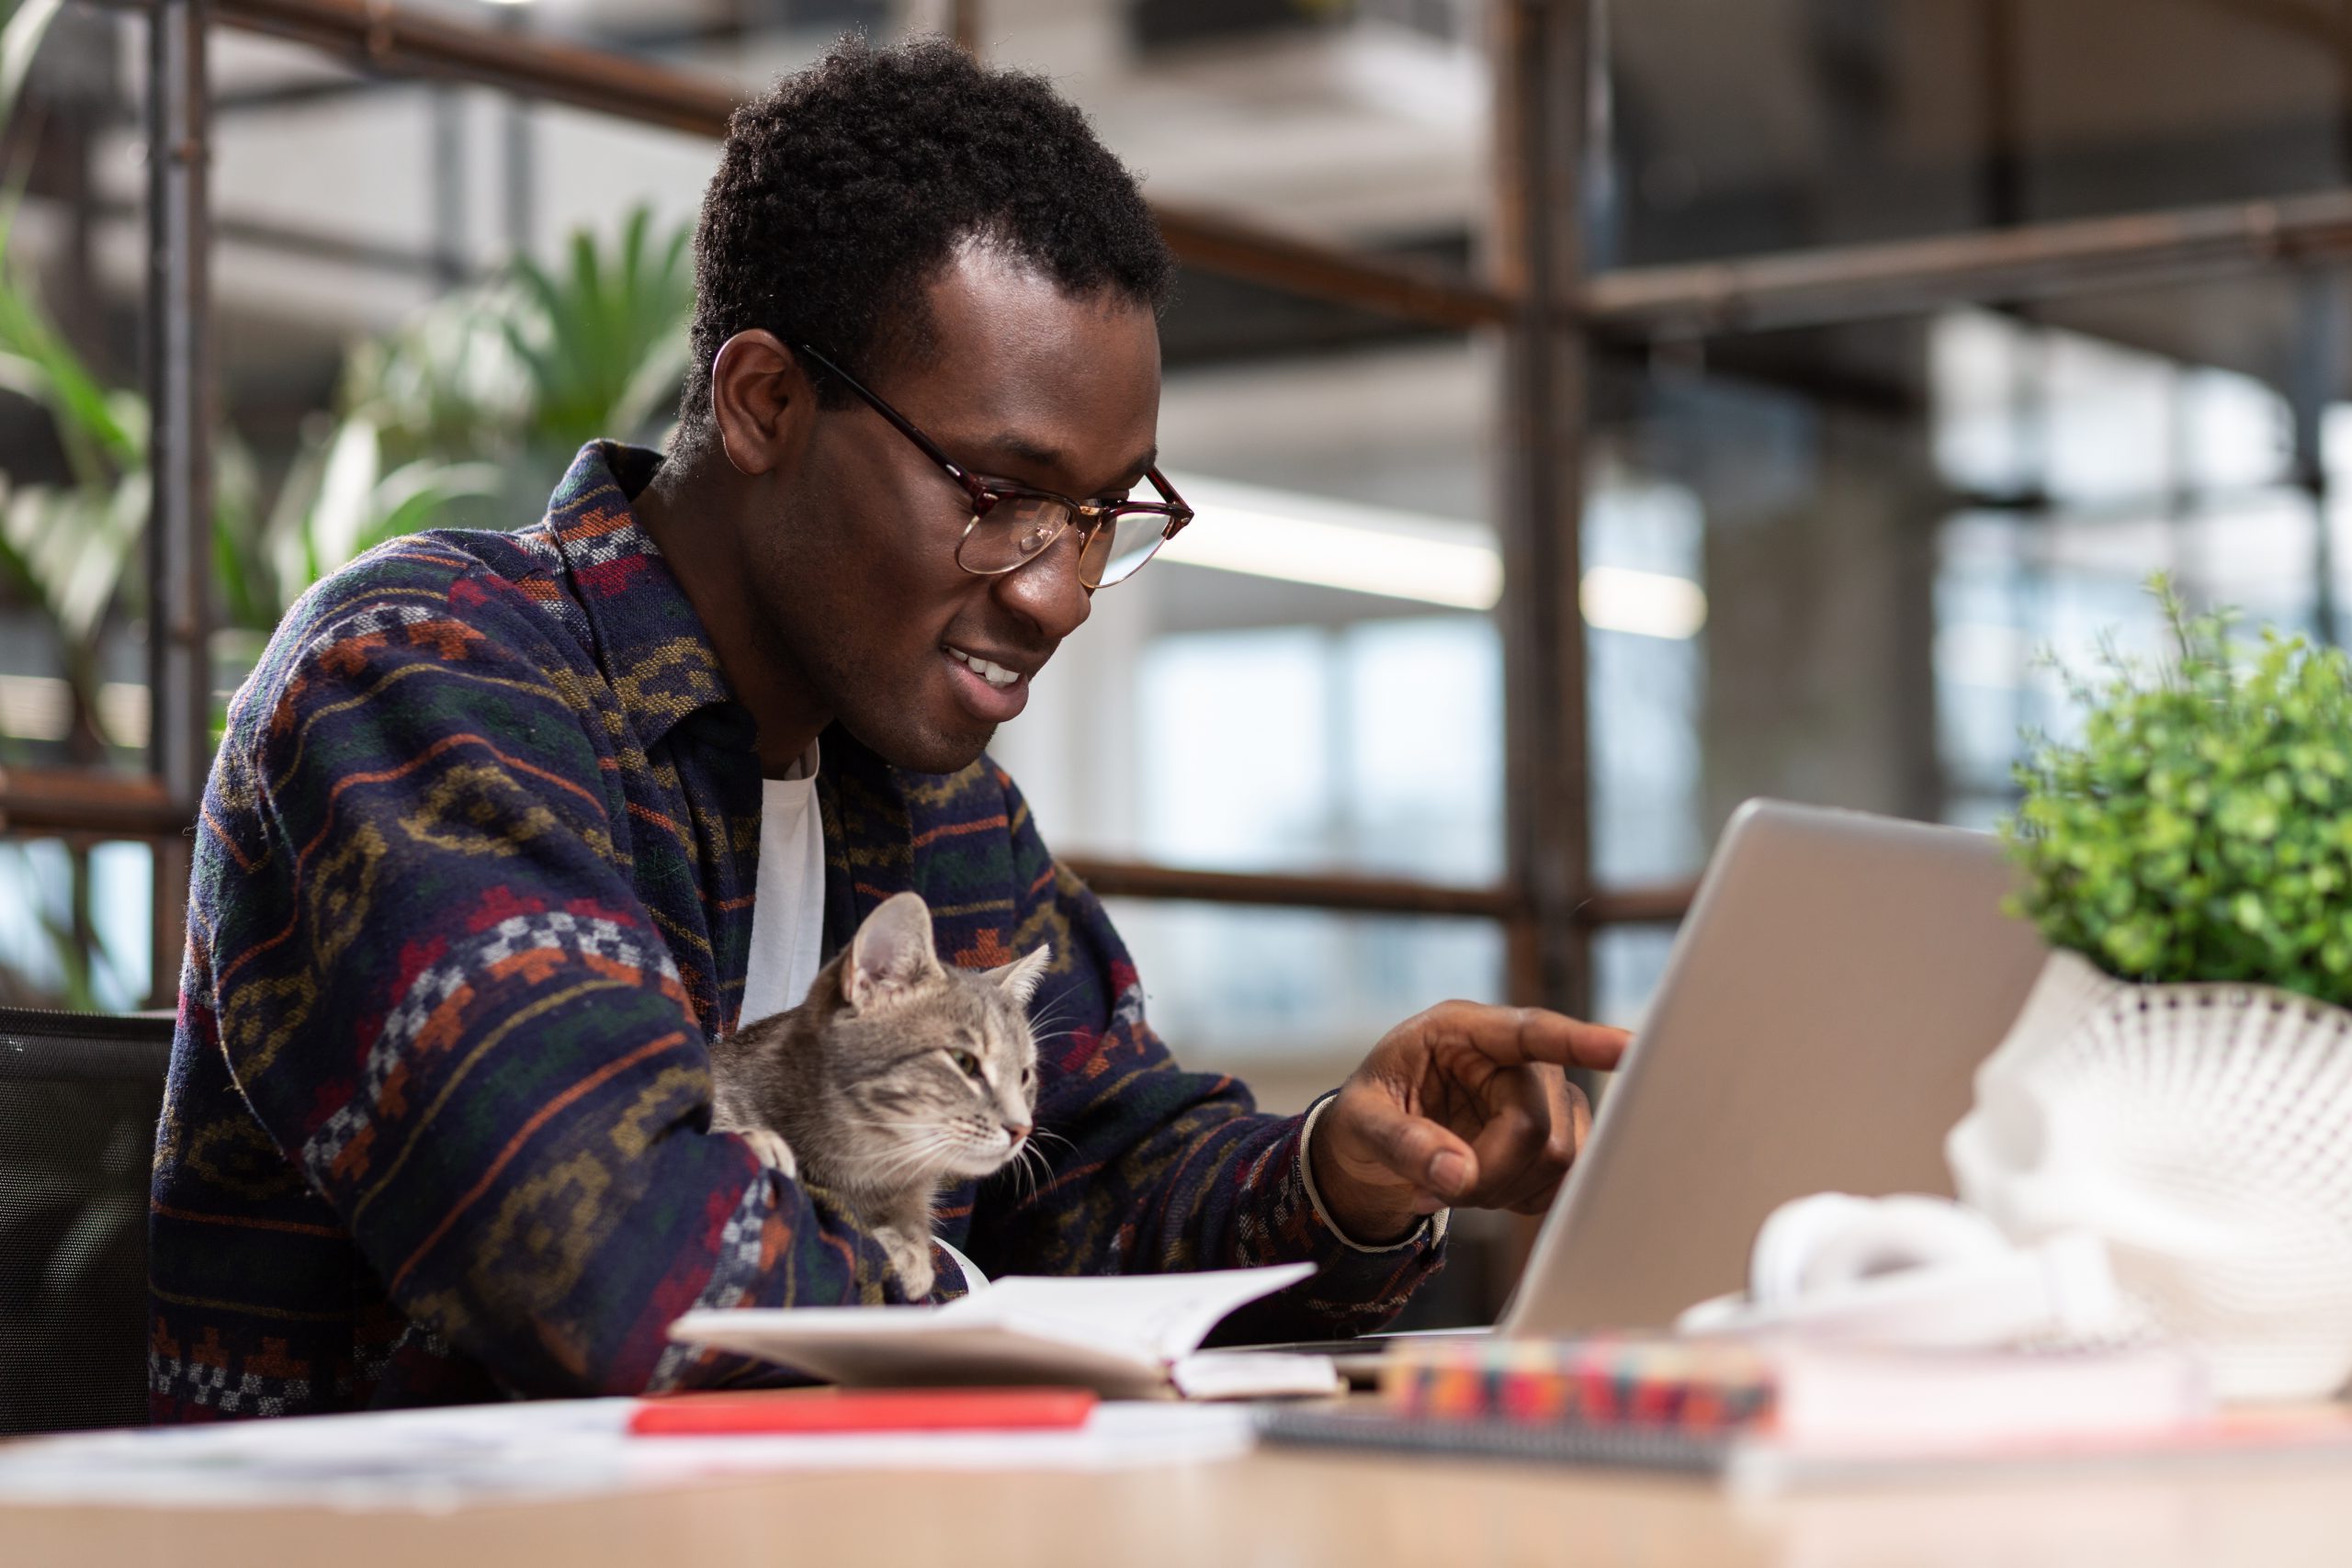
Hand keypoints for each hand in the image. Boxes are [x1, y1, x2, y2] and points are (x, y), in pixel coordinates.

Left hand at [1309, 1001, 1630, 1245]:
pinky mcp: (1562, 1133)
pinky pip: (1564, 1181)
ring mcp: (1548, 1096)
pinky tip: (1485, 1186)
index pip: (1532, 1032)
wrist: (1379, 1144)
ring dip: (1505, 1188)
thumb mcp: (1361, 1122)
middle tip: (1438, 1185)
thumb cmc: (1369, 1115)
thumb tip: (1457, 1174)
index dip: (1582, 1042)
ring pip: (1562, 1159)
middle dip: (1490, 1172)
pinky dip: (1521, 1198)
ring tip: (1454, 1179)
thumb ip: (1403, 1142)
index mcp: (1464, 1030)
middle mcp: (1518, 1057)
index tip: (1631, 1047)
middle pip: (1539, 1128)